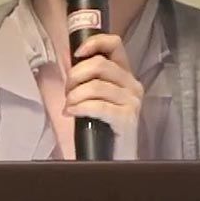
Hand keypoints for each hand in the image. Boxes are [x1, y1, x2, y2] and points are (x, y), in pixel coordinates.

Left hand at [64, 33, 143, 159]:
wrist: (115, 157)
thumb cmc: (102, 125)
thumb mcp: (96, 95)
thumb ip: (87, 75)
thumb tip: (67, 54)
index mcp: (126, 74)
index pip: (115, 44)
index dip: (94, 43)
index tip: (77, 53)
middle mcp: (133, 84)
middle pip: (100, 64)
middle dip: (76, 75)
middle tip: (67, 90)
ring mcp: (132, 101)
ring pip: (96, 86)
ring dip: (75, 95)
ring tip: (68, 105)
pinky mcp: (127, 119)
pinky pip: (98, 106)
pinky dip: (80, 107)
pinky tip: (71, 112)